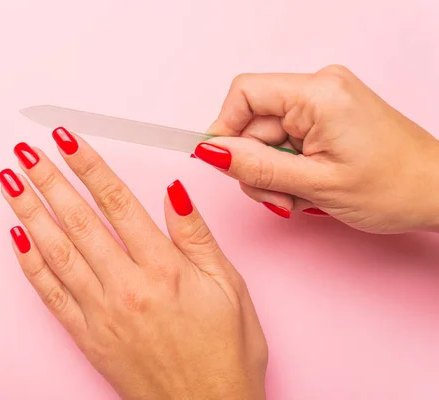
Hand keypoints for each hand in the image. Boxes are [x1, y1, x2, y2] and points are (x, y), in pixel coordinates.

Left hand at [0, 130, 267, 399]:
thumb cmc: (224, 354)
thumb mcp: (229, 287)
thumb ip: (197, 237)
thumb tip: (174, 193)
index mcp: (163, 269)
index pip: (117, 202)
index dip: (89, 166)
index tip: (67, 140)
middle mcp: (126, 286)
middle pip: (80, 219)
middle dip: (49, 180)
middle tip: (26, 151)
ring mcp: (101, 312)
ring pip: (57, 251)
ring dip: (31, 212)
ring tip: (11, 182)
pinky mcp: (87, 336)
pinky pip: (50, 294)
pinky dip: (30, 263)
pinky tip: (17, 236)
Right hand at [198, 64, 438, 233]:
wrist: (438, 193)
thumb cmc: (395, 188)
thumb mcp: (315, 185)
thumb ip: (256, 167)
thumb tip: (212, 151)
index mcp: (319, 94)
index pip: (245, 93)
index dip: (225, 129)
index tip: (223, 163)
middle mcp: (321, 88)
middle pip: (254, 120)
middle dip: (256, 164)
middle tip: (277, 197)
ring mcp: (326, 101)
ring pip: (268, 135)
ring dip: (273, 172)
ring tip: (298, 196)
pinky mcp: (329, 116)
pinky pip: (288, 139)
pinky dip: (289, 167)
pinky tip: (307, 187)